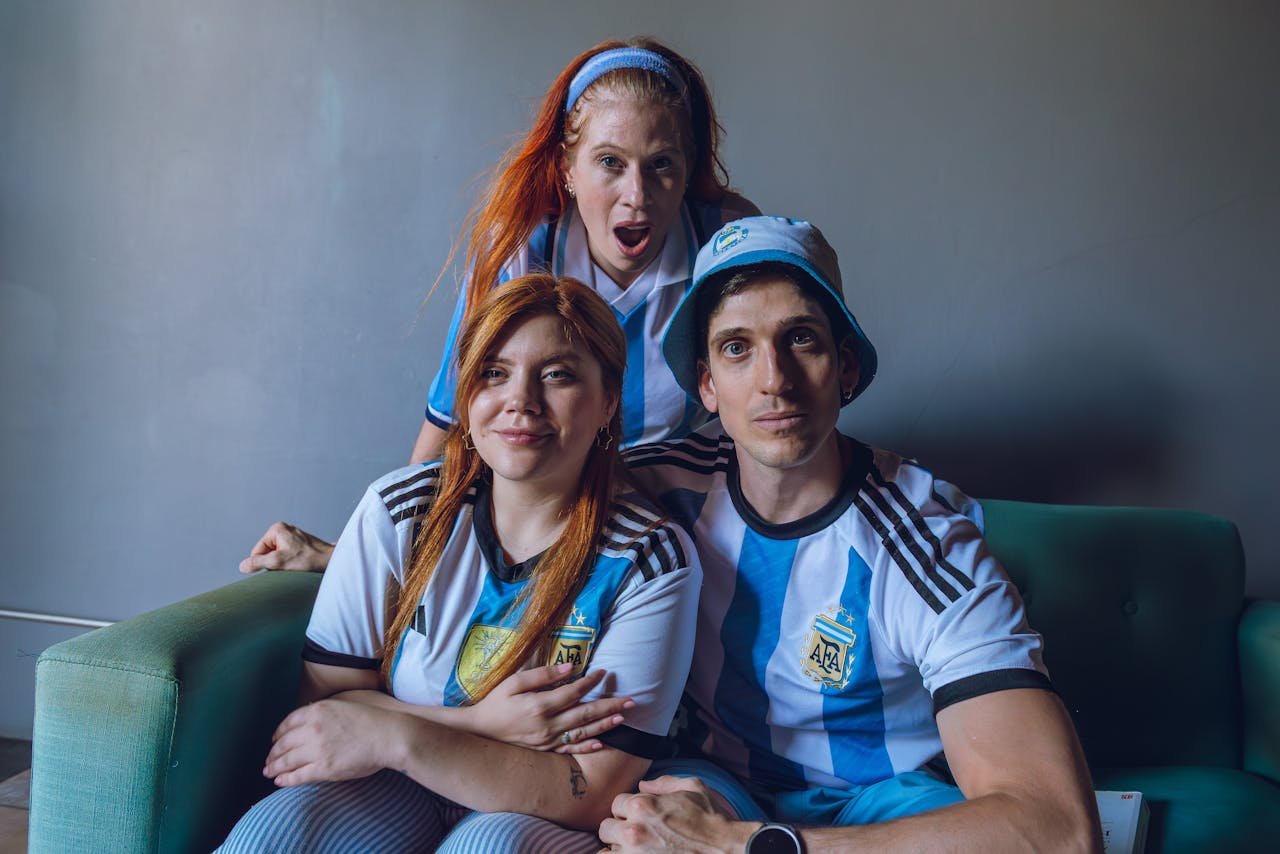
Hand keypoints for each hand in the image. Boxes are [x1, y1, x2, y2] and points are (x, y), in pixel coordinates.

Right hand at [240, 521, 334, 572]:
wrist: (330, 560)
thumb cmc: (307, 560)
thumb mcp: (279, 563)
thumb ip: (258, 563)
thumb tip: (242, 566)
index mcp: (276, 529)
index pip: (257, 552)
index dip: (264, 564)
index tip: (279, 566)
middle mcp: (283, 528)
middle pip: (267, 553)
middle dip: (274, 563)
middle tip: (288, 566)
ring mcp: (292, 535)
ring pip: (277, 555)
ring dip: (282, 564)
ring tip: (296, 565)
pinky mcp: (299, 542)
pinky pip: (286, 554)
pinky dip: (290, 562)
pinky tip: (300, 564)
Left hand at [264, 698, 400, 785]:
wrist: (389, 735)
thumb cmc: (373, 718)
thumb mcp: (346, 703)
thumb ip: (326, 709)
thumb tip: (311, 713)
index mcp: (318, 710)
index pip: (288, 723)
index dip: (278, 733)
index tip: (274, 740)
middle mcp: (313, 728)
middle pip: (284, 743)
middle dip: (273, 753)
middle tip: (268, 760)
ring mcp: (317, 749)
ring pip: (287, 760)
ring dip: (274, 767)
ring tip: (269, 772)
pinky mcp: (324, 768)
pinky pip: (298, 775)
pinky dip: (286, 780)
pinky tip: (279, 782)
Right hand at [468, 664, 633, 753]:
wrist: (479, 731)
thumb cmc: (495, 702)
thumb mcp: (514, 683)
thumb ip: (542, 676)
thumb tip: (570, 668)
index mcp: (540, 706)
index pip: (573, 692)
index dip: (590, 682)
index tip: (604, 672)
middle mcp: (547, 726)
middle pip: (585, 714)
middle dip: (610, 706)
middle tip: (631, 700)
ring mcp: (547, 741)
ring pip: (582, 732)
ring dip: (604, 725)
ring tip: (623, 718)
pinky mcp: (544, 750)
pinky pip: (570, 749)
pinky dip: (587, 747)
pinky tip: (601, 743)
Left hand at [598, 776, 747, 852]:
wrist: (724, 849)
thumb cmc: (710, 819)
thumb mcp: (693, 787)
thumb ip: (664, 783)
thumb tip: (644, 784)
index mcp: (642, 805)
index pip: (616, 803)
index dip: (628, 808)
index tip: (641, 816)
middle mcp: (633, 830)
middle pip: (606, 828)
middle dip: (619, 828)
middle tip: (637, 833)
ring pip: (608, 850)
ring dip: (619, 848)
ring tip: (637, 848)